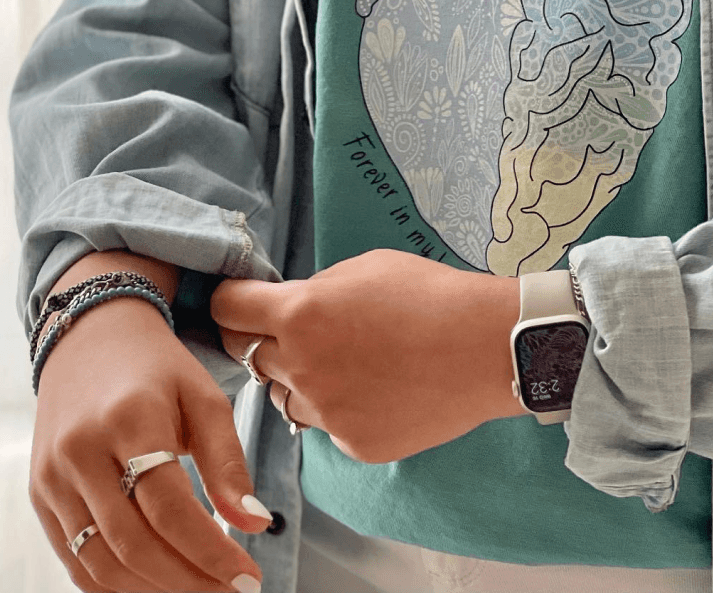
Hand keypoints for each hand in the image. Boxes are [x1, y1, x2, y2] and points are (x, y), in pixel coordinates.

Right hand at [29, 251, 271, 592]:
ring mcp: (52, 476)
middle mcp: (81, 451)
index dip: (211, 553)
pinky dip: (116, 584)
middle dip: (188, 581)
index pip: (170, 509)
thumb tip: (254, 525)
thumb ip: (227, 462)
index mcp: (129, 418)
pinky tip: (156, 584)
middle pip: (134, 545)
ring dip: (154, 591)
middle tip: (230, 590)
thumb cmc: (158, 368)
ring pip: (101, 564)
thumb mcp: (203, 397)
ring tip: (200, 588)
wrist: (90, 337)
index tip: (249, 577)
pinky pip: (74, 560)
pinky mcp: (38, 494)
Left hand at [210, 249, 524, 463]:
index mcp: (299, 313)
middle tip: (295, 333)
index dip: (229, 304)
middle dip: (264, 341)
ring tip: (345, 362)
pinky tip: (375, 389)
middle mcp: (302, 365)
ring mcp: (326, 410)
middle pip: (249, 356)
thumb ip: (315, 290)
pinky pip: (325, 424)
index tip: (236, 305)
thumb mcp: (363, 268)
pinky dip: (339, 408)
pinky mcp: (352, 443)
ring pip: (284, 395)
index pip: (227, 310)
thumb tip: (290, 307)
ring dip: (298, 379)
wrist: (485, 348)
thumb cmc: (429, 295)